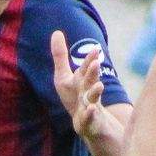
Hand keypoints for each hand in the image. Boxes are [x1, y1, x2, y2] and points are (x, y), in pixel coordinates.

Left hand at [50, 29, 109, 145]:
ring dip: (96, 92)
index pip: (86, 68)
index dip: (90, 60)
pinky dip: (90, 114)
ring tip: (99, 86)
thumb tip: (56, 32)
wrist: (86, 123)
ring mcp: (90, 105)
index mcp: (82, 80)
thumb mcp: (64, 76)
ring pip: (93, 98)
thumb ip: (60, 56)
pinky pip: (89, 117)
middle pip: (90, 81)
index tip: (95, 49)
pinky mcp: (88, 121)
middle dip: (93, 72)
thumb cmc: (74, 97)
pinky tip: (90, 109)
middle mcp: (88, 91)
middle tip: (96, 63)